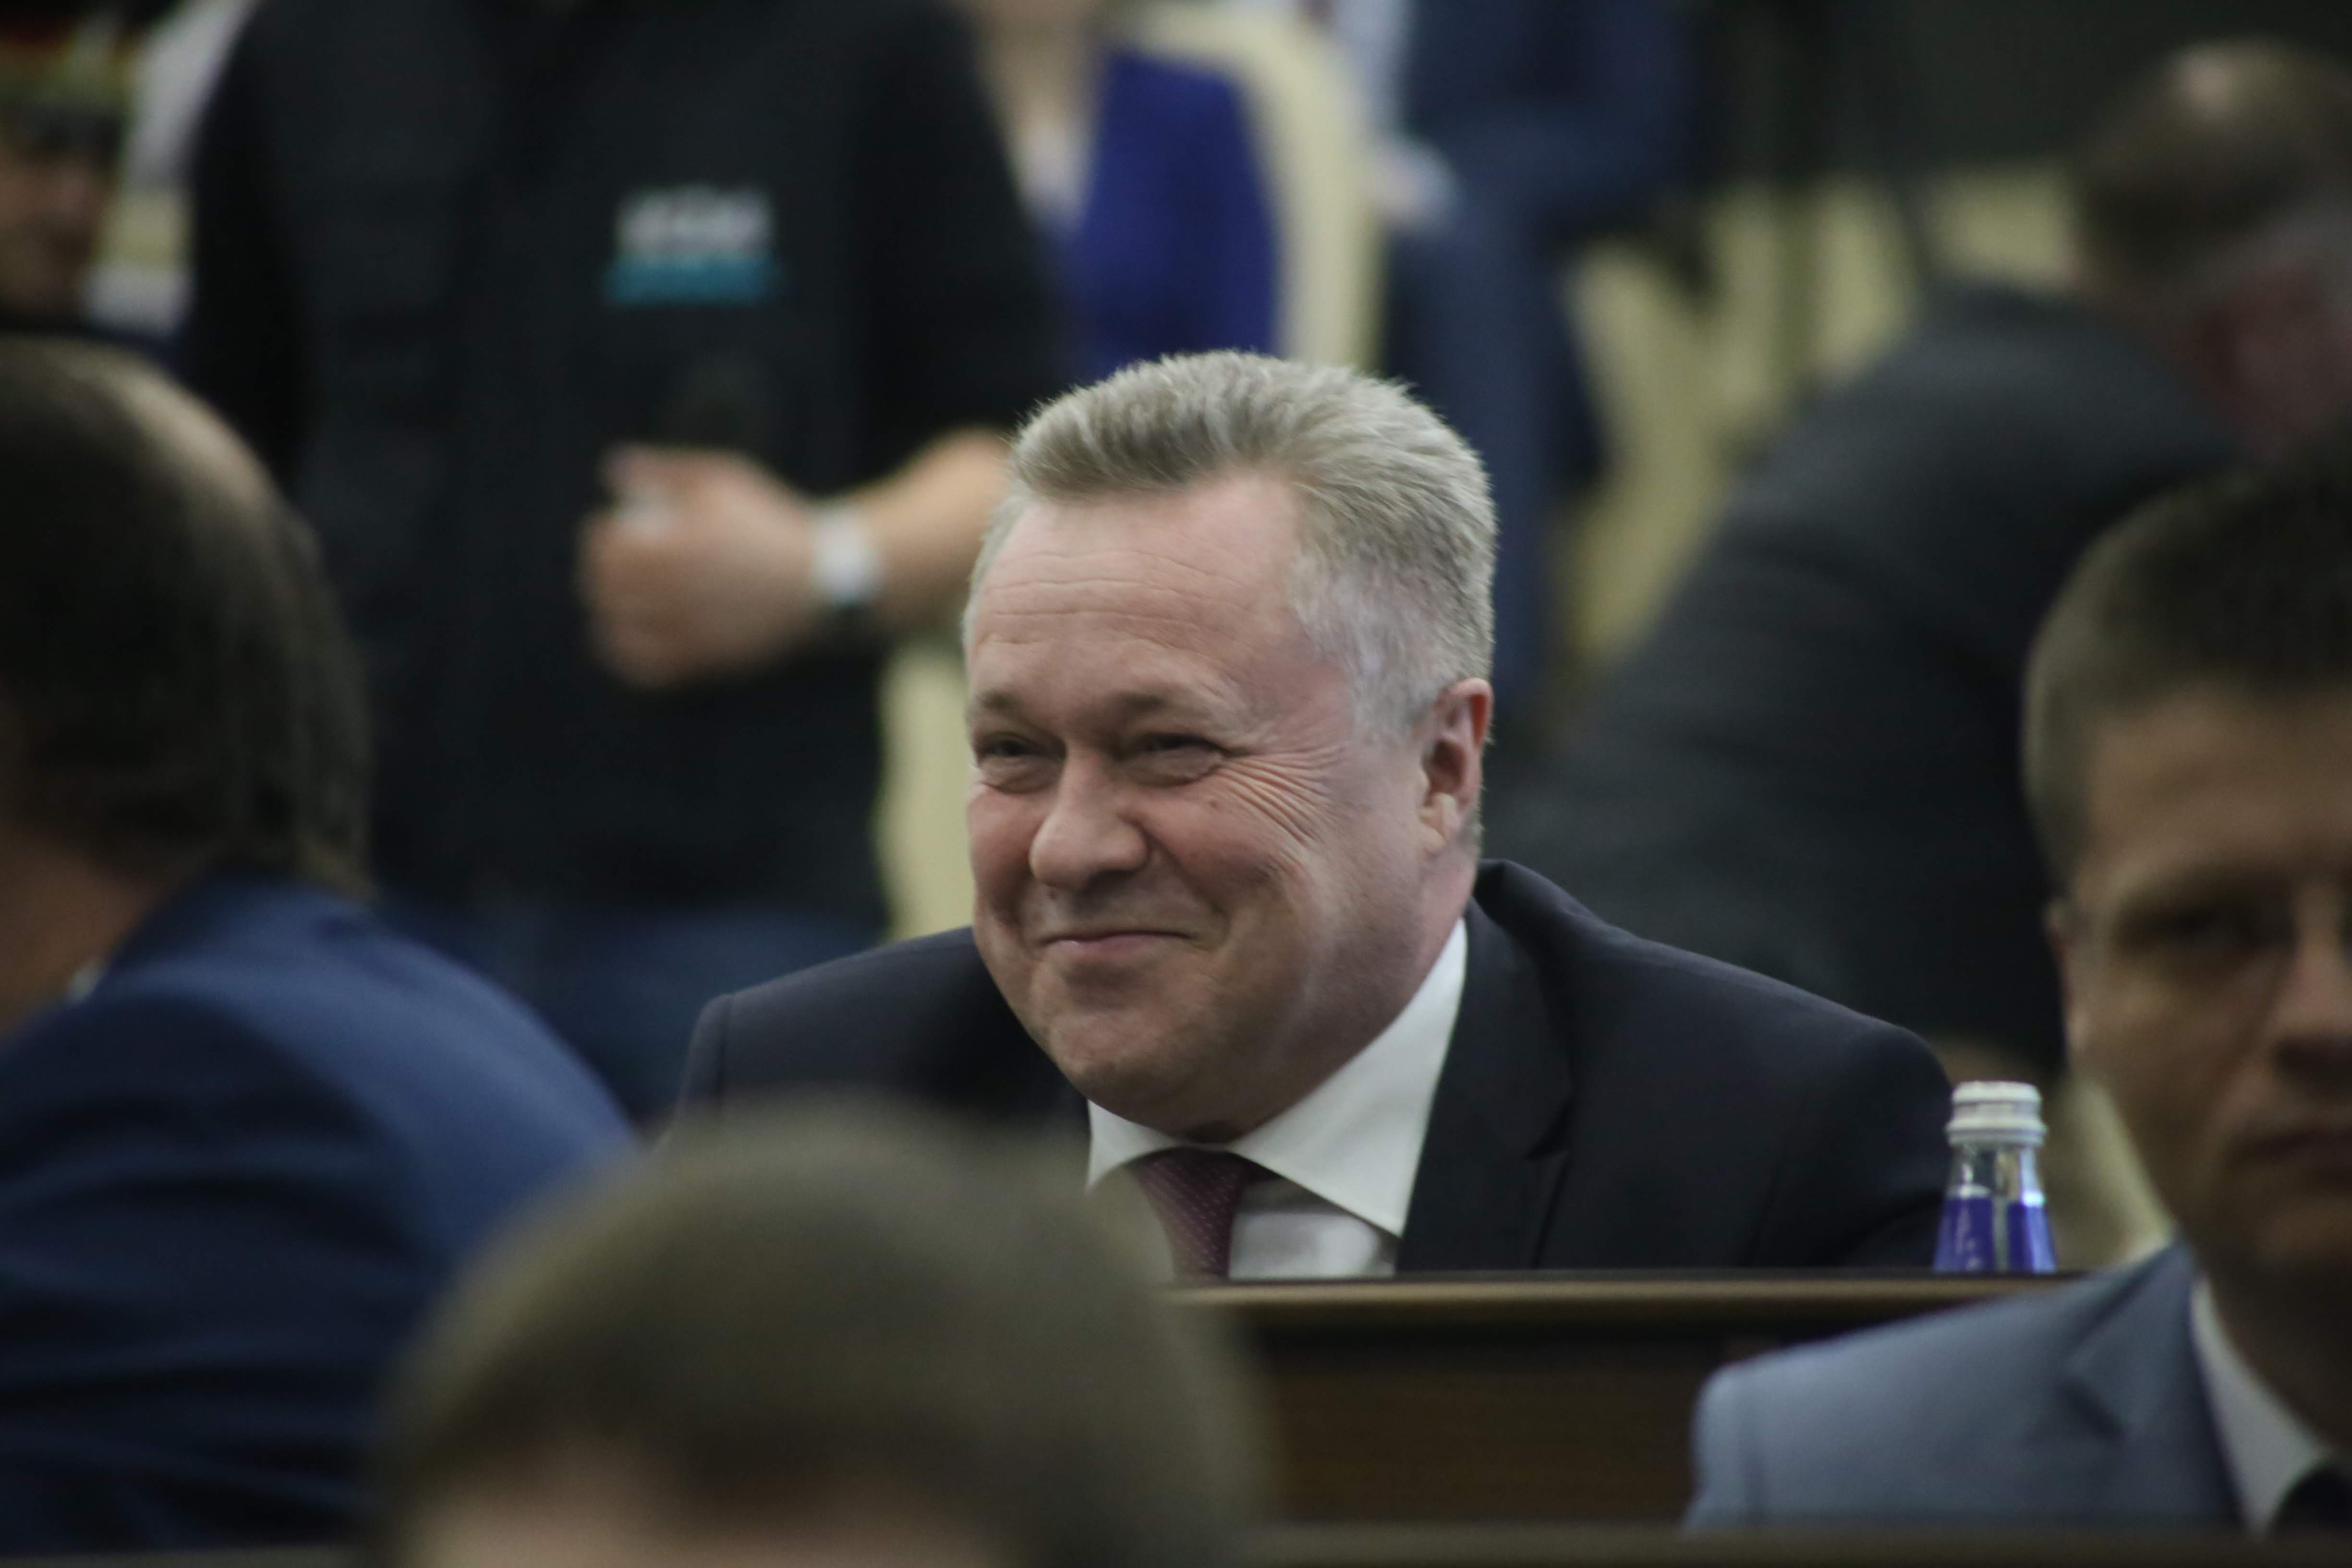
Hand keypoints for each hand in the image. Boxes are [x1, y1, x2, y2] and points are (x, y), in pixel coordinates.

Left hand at [578, 447, 818, 689]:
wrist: (821, 580)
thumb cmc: (768, 523)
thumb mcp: (721, 480)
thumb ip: (665, 473)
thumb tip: (611, 469)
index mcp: (677, 546)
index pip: (606, 548)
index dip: (596, 538)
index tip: (607, 529)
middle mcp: (677, 592)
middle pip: (606, 589)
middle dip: (597, 574)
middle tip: (607, 566)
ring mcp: (689, 629)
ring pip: (619, 629)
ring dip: (606, 612)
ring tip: (612, 601)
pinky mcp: (704, 658)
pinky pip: (646, 668)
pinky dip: (624, 654)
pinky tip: (622, 638)